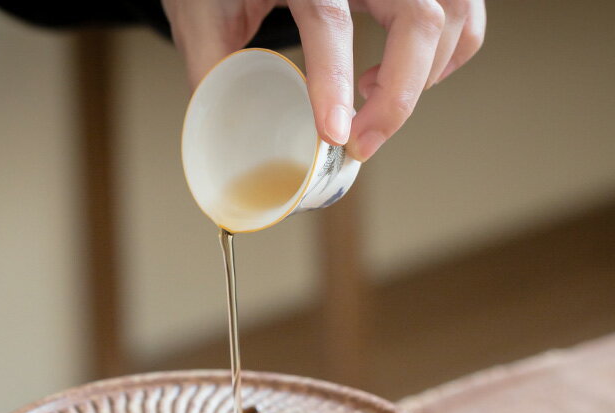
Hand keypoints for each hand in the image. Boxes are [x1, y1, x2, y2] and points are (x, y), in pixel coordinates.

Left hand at [161, 0, 485, 160]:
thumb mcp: (204, 13)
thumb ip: (212, 67)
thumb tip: (222, 136)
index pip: (330, 18)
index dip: (334, 82)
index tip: (336, 135)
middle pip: (419, 17)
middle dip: (398, 96)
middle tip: (362, 144)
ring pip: (452, 15)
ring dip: (424, 76)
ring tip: (373, 103)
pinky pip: (464, 12)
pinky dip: (447, 55)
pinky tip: (400, 76)